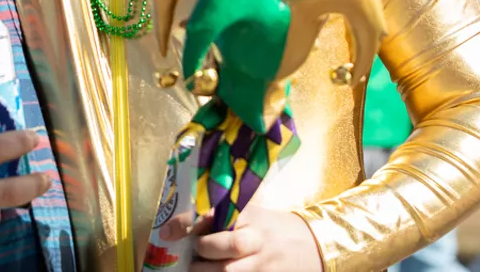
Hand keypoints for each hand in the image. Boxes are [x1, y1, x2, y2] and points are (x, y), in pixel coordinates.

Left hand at [190, 207, 321, 271]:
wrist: (313, 246)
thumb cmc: (272, 227)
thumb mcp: (252, 214)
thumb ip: (223, 217)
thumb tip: (179, 223)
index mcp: (250, 217)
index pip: (216, 216)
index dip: (188, 224)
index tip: (166, 232)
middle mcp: (258, 241)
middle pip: (227, 248)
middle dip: (203, 254)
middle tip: (193, 257)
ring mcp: (264, 267)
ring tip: (199, 270)